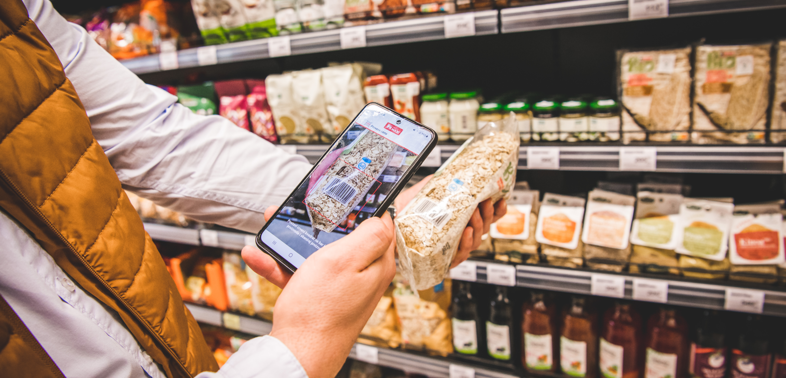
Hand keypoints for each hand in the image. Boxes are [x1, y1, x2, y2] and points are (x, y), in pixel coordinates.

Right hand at [243, 209, 395, 377]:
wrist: (297, 355)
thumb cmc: (320, 312)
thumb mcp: (344, 261)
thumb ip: (369, 236)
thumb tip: (385, 217)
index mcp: (377, 264)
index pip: (380, 224)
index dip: (363, 207)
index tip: (347, 194)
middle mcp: (363, 276)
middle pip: (344, 238)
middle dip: (320, 223)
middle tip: (300, 211)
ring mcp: (342, 288)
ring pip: (318, 255)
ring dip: (293, 243)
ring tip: (272, 231)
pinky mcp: (322, 299)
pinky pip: (302, 274)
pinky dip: (282, 266)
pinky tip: (260, 258)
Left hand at [394, 176, 507, 267]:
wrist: (387, 225)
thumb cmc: (402, 212)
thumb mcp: (424, 192)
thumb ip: (440, 182)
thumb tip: (455, 170)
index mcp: (455, 217)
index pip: (483, 214)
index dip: (495, 209)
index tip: (500, 198)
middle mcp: (455, 233)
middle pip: (483, 227)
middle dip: (487, 214)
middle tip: (485, 204)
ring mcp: (449, 246)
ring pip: (475, 241)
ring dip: (479, 226)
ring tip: (474, 216)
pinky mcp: (441, 259)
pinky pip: (460, 255)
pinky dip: (466, 243)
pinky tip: (466, 232)